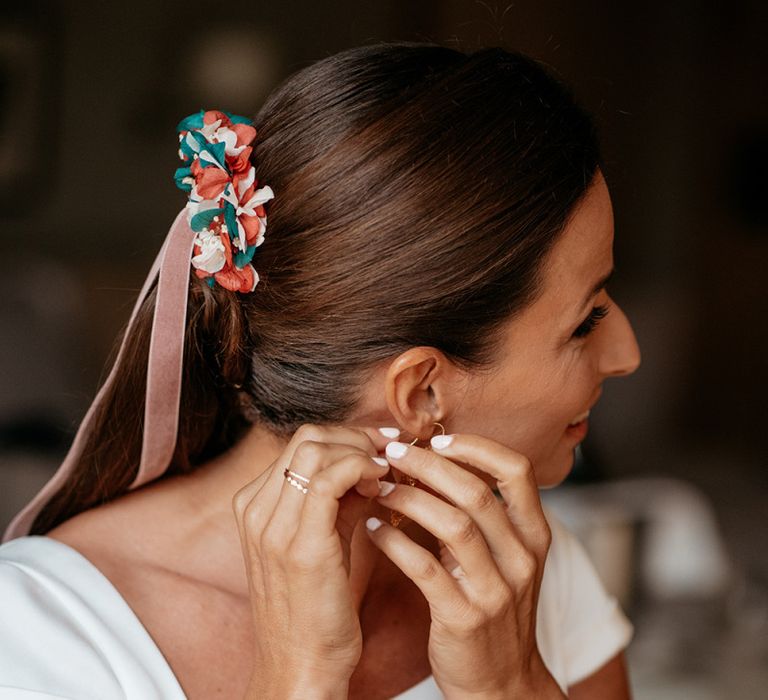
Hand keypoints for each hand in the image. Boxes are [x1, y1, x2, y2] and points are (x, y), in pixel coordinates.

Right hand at [232, 423, 392, 697]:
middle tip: (390, 452)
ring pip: (316, 449)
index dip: (346, 437)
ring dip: (361, 451)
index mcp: (255, 505)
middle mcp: (255, 508)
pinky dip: (360, 468)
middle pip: (307, 437)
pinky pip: (328, 479)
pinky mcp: (299, 544)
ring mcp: (272, 525)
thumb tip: (371, 469)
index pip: (301, 443)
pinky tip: (381, 483)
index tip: (380, 447)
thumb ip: (341, 501)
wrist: (301, 666)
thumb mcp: (323, 542)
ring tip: (387, 472)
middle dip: (356, 436)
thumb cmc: (316, 608)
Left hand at [366, 433, 565, 698]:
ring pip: (453, 524)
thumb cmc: (493, 609)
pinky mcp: (464, 618)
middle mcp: (522, 559)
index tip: (438, 439)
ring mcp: (495, 591)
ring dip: (409, 498)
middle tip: (392, 453)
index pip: (516, 471)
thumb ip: (484, 516)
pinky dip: (394, 541)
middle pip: (476, 492)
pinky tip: (373, 528)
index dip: (476, 447)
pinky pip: (424, 568)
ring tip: (378, 487)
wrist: (501, 683)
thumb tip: (439, 463)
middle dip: (429, 465)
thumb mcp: (505, 559)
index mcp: (534, 536)